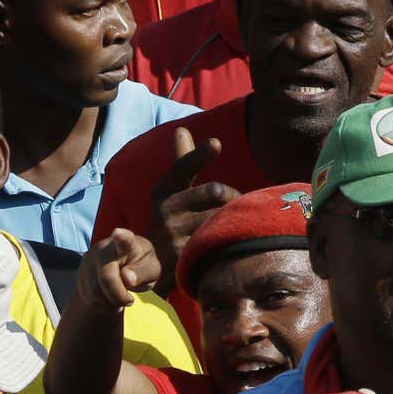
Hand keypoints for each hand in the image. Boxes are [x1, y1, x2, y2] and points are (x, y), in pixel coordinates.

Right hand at [77, 229, 160, 312]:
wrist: (123, 270)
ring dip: (110, 302)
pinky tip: (110, 300)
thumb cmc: (141, 267)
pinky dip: (102, 305)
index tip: (118, 233)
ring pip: (95, 291)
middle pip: (106, 277)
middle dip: (118, 295)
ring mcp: (89, 260)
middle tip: (130, 301)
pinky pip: (89, 298)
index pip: (125, 239)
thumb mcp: (151, 270)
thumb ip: (143, 273)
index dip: (122, 237)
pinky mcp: (80, 274)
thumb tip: (127, 278)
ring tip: (121, 299)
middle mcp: (104, 248)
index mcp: (128, 243)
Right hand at [148, 127, 237, 295]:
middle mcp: (166, 209)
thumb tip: (181, 129)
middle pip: (214, 191)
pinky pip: (218, 239)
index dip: (199, 154)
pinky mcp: (184, 255)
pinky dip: (230, 237)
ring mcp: (173, 233)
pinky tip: (233, 241)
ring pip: (220, 216)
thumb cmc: (171, 218)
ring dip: (234, 217)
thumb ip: (182, 162)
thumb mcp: (171, 192)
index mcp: (164, 190)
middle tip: (240, 203)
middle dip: (232, 195)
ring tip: (236, 223)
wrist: (152, 264)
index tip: (216, 143)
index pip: (183, 166)